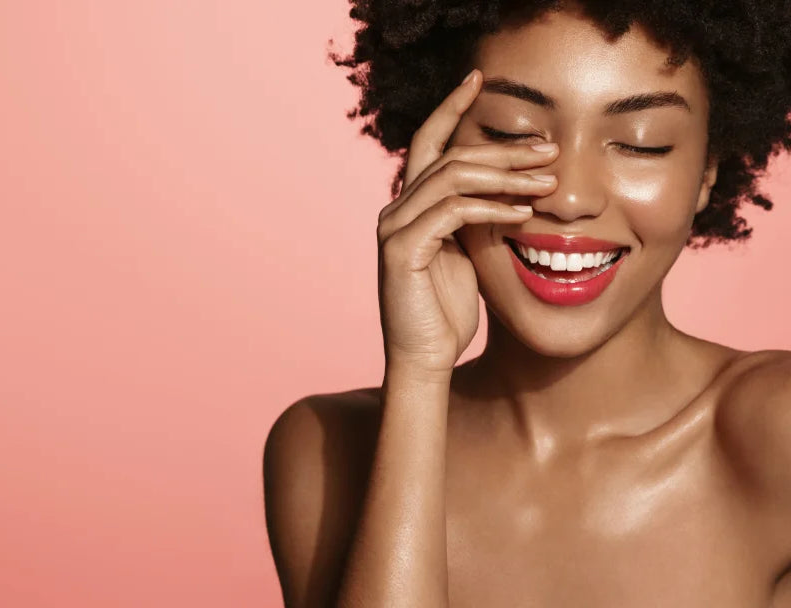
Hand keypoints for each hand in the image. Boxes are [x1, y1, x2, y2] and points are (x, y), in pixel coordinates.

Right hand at [376, 69, 558, 376]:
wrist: (423, 360)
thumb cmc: (447, 311)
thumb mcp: (466, 254)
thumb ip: (475, 218)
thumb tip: (509, 188)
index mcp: (411, 206)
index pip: (429, 143)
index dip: (451, 107)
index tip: (480, 80)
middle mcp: (396, 208)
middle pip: (450, 155)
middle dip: (504, 148)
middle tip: (550, 149)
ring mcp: (395, 227)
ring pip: (452, 176)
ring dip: (505, 175)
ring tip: (549, 181)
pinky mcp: (402, 249)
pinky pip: (452, 212)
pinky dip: (491, 207)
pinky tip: (524, 212)